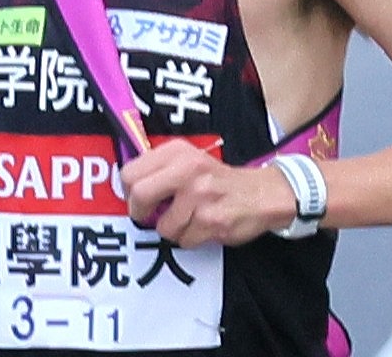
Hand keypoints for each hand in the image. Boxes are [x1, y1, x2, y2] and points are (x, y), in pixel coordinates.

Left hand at [119, 139, 293, 247]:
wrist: (262, 193)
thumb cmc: (218, 180)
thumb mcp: (189, 160)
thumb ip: (159, 169)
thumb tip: (128, 188)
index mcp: (177, 151)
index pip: (130, 171)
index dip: (128, 190)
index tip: (136, 197)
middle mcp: (187, 169)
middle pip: (138, 195)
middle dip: (139, 212)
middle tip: (149, 215)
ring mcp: (199, 195)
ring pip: (162, 226)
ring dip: (173, 229)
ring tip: (189, 218)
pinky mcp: (211, 220)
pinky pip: (184, 240)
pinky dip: (191, 238)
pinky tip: (204, 225)